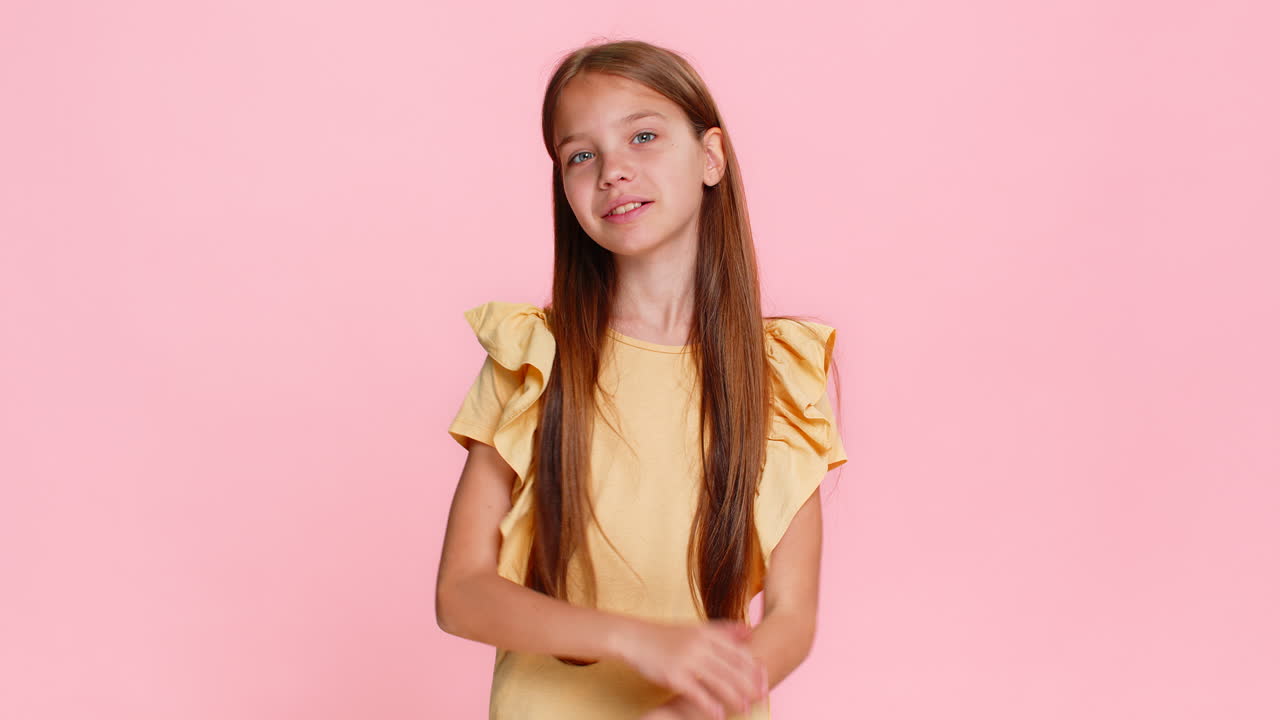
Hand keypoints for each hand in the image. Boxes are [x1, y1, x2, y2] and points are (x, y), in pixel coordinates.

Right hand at [612, 618, 767, 719]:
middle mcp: (699, 645)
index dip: (753, 666)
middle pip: (731, 666)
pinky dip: (709, 705)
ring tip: (745, 707)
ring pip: (718, 680)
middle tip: (761, 695)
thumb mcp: (696, 627)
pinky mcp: (673, 675)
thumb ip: (723, 630)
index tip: (765, 678)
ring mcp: (686, 660)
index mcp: (707, 633)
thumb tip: (749, 631)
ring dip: (734, 696)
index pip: (737, 651)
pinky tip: (719, 714)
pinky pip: (696, 693)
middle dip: (749, 683)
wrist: (634, 638)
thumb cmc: (666, 635)